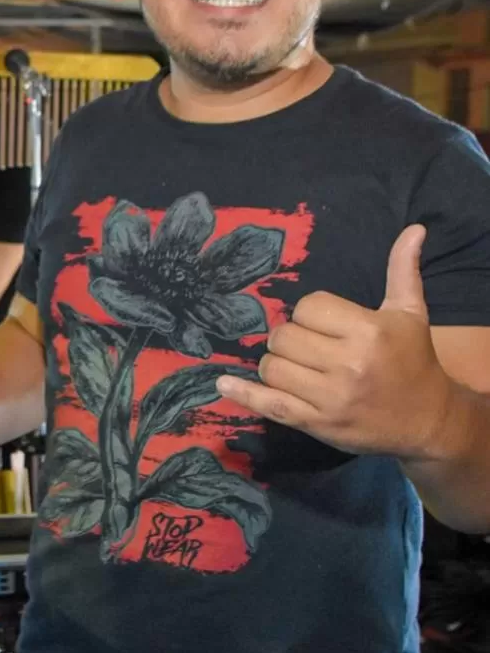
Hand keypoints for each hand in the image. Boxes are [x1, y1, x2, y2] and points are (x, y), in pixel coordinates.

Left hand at [216, 224, 455, 459]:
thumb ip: (403, 269)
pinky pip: (271, 405)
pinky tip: (223, 383)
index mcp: (367, 332)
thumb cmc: (414, 359)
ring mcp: (329, 399)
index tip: (326, 324)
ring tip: (296, 365)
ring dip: (277, 362)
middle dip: (290, 337)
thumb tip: (414, 228)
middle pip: (285, 337)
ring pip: (273, 368)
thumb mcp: (410, 312)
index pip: (308, 308)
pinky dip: (244, 394)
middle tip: (309, 345)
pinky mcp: (317, 424)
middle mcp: (347, 366)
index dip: (311, 313)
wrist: (429, 421)